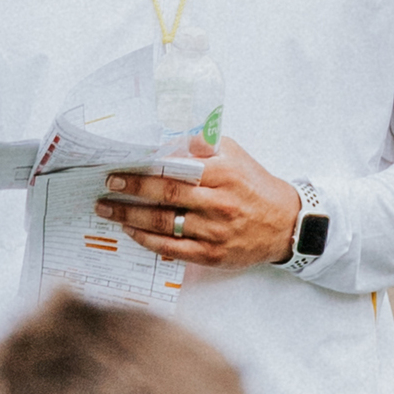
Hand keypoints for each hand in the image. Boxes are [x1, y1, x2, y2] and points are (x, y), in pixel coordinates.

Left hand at [94, 137, 300, 268]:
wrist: (286, 224)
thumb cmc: (255, 186)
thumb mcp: (235, 155)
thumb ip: (204, 145)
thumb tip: (167, 138)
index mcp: (224, 174)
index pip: (176, 171)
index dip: (144, 172)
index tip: (118, 169)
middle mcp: (219, 203)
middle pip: (166, 196)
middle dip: (131, 191)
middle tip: (107, 187)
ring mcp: (215, 232)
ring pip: (164, 224)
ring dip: (130, 217)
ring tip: (108, 210)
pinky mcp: (213, 255)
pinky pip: (172, 249)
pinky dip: (147, 241)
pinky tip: (131, 232)